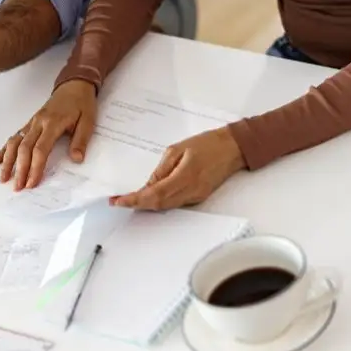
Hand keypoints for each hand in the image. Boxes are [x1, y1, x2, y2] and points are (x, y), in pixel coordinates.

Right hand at [0, 79, 97, 190]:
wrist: (74, 85)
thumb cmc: (82, 104)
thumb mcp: (88, 121)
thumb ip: (81, 140)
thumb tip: (77, 159)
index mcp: (53, 123)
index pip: (40, 149)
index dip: (35, 167)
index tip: (32, 183)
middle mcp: (38, 123)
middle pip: (24, 148)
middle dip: (20, 169)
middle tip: (18, 187)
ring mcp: (32, 122)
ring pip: (14, 142)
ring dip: (7, 161)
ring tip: (3, 178)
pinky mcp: (29, 123)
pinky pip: (14, 137)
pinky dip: (3, 150)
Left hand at [110, 127, 245, 210]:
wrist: (233, 148)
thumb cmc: (206, 143)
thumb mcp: (178, 149)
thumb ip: (161, 169)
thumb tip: (148, 186)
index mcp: (184, 177)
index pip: (154, 194)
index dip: (134, 200)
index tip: (118, 201)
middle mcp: (190, 191)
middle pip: (158, 205)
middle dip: (137, 205)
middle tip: (119, 201)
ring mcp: (196, 197)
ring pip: (166, 207)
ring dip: (147, 205)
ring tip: (130, 200)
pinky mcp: (199, 197)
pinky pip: (176, 204)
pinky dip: (160, 202)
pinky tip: (150, 197)